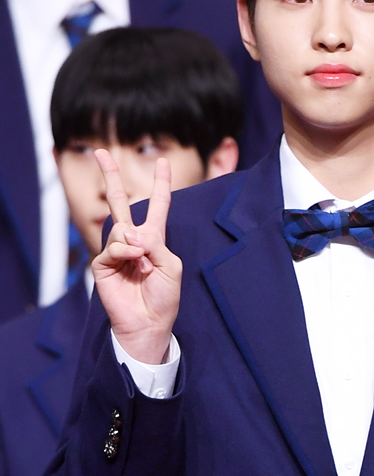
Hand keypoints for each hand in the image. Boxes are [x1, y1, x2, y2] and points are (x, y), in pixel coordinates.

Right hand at [91, 150, 181, 364]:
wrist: (149, 323)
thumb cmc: (164, 298)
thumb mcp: (170, 265)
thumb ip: (154, 242)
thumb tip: (130, 232)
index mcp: (154, 238)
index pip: (158, 205)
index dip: (161, 184)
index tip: (162, 163)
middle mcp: (133, 240)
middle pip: (120, 202)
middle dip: (110, 177)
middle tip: (101, 153)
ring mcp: (116, 251)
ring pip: (120, 227)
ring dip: (134, 244)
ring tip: (142, 265)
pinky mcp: (103, 264)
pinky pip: (112, 247)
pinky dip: (124, 253)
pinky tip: (132, 265)